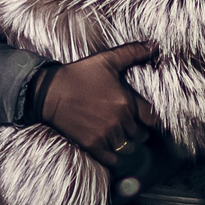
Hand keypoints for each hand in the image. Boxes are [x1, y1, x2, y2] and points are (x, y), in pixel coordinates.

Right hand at [38, 43, 157, 159]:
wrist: (50, 92)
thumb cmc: (80, 74)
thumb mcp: (107, 59)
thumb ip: (133, 52)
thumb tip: (155, 46)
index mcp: (126, 101)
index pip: (152, 118)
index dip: (151, 119)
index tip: (146, 118)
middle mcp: (119, 120)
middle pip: (141, 135)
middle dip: (139, 131)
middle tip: (132, 126)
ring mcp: (105, 134)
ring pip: (128, 148)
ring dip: (127, 143)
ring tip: (121, 136)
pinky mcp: (92, 145)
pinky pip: (113, 159)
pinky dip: (115, 156)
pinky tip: (112, 148)